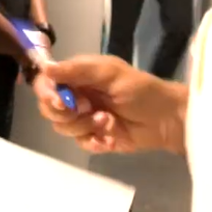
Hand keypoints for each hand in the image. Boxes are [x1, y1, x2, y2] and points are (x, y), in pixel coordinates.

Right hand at [33, 55, 186, 154]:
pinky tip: (110, 138)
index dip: (47, 94)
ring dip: (85, 126)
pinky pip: (80, 143)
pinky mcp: (94, 138)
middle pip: (49, 109)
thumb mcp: (110, 73)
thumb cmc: (141, 90)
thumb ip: (77, 70)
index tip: (60, 102)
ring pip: (63, 128)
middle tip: (88, 109)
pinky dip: (94, 141)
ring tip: (108, 120)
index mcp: (78, 76)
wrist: (166, 119)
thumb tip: (45, 67)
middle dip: (66, 113)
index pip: (46, 83)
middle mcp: (76, 96)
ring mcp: (84, 118)